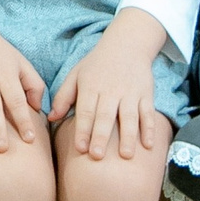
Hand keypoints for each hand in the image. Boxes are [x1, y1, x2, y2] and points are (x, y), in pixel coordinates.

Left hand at [50, 11, 173, 161]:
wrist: (127, 44)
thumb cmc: (96, 64)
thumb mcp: (76, 75)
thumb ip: (63, 97)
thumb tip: (51, 118)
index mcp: (91, 86)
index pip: (86, 111)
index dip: (82, 129)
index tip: (80, 148)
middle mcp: (111, 90)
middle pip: (106, 116)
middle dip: (101, 136)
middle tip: (97, 156)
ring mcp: (130, 93)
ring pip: (129, 116)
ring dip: (128, 137)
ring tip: (125, 156)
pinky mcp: (146, 94)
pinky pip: (148, 113)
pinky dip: (149, 129)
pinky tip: (148, 145)